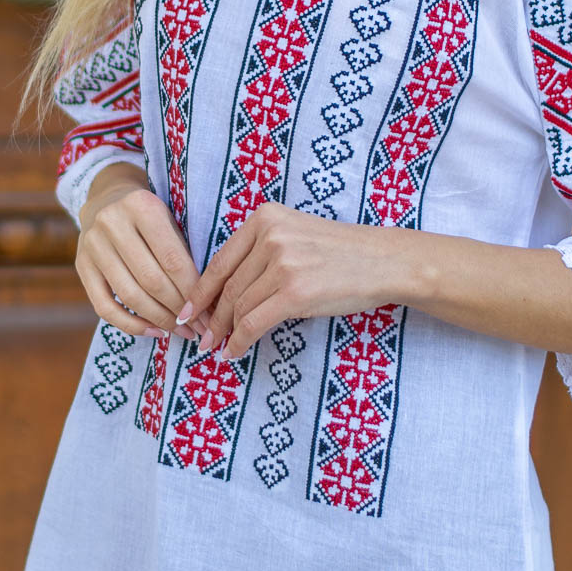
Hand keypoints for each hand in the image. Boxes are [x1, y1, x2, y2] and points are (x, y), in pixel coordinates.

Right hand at [76, 181, 207, 340]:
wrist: (106, 200)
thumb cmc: (150, 216)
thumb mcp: (170, 220)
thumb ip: (184, 253)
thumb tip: (208, 301)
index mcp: (142, 206)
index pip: (172, 259)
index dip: (192, 291)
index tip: (208, 312)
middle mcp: (112, 223)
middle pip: (151, 280)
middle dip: (178, 308)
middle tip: (199, 326)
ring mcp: (92, 246)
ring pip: (129, 295)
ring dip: (159, 320)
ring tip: (181, 330)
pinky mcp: (81, 266)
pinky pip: (104, 307)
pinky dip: (131, 325)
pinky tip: (154, 331)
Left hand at [177, 201, 406, 359]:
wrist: (384, 261)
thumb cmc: (341, 253)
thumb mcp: (295, 235)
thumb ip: (261, 253)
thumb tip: (225, 292)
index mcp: (265, 218)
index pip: (221, 261)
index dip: (200, 291)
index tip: (187, 311)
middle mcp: (270, 236)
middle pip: (228, 286)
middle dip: (212, 317)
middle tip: (202, 337)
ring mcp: (283, 264)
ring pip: (239, 306)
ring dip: (225, 332)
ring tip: (219, 348)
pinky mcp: (296, 292)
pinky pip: (254, 323)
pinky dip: (239, 341)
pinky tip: (234, 352)